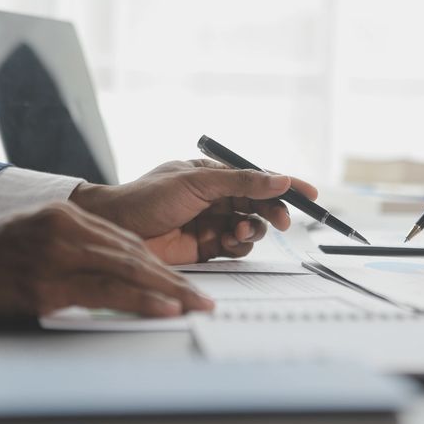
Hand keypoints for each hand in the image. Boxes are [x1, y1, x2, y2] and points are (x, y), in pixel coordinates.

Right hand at [0, 202, 212, 321]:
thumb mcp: (35, 234)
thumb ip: (74, 244)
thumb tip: (114, 267)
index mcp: (67, 213)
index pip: (127, 241)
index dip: (160, 264)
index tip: (184, 282)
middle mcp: (67, 227)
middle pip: (135, 253)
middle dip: (174, 278)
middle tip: (203, 297)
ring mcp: (56, 254)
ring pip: (127, 269)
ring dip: (168, 290)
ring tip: (195, 305)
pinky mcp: (44, 284)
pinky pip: (103, 292)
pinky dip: (138, 301)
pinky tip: (163, 309)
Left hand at [71, 160, 317, 264]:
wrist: (114, 229)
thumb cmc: (147, 197)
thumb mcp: (197, 182)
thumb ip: (242, 182)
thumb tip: (279, 178)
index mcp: (214, 175)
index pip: (258, 177)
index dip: (285, 185)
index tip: (309, 194)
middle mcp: (216, 198)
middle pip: (259, 205)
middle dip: (272, 212)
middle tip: (280, 221)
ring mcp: (212, 223)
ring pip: (250, 228)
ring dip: (252, 230)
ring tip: (238, 232)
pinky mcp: (205, 248)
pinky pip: (235, 248)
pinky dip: (238, 247)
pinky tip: (226, 243)